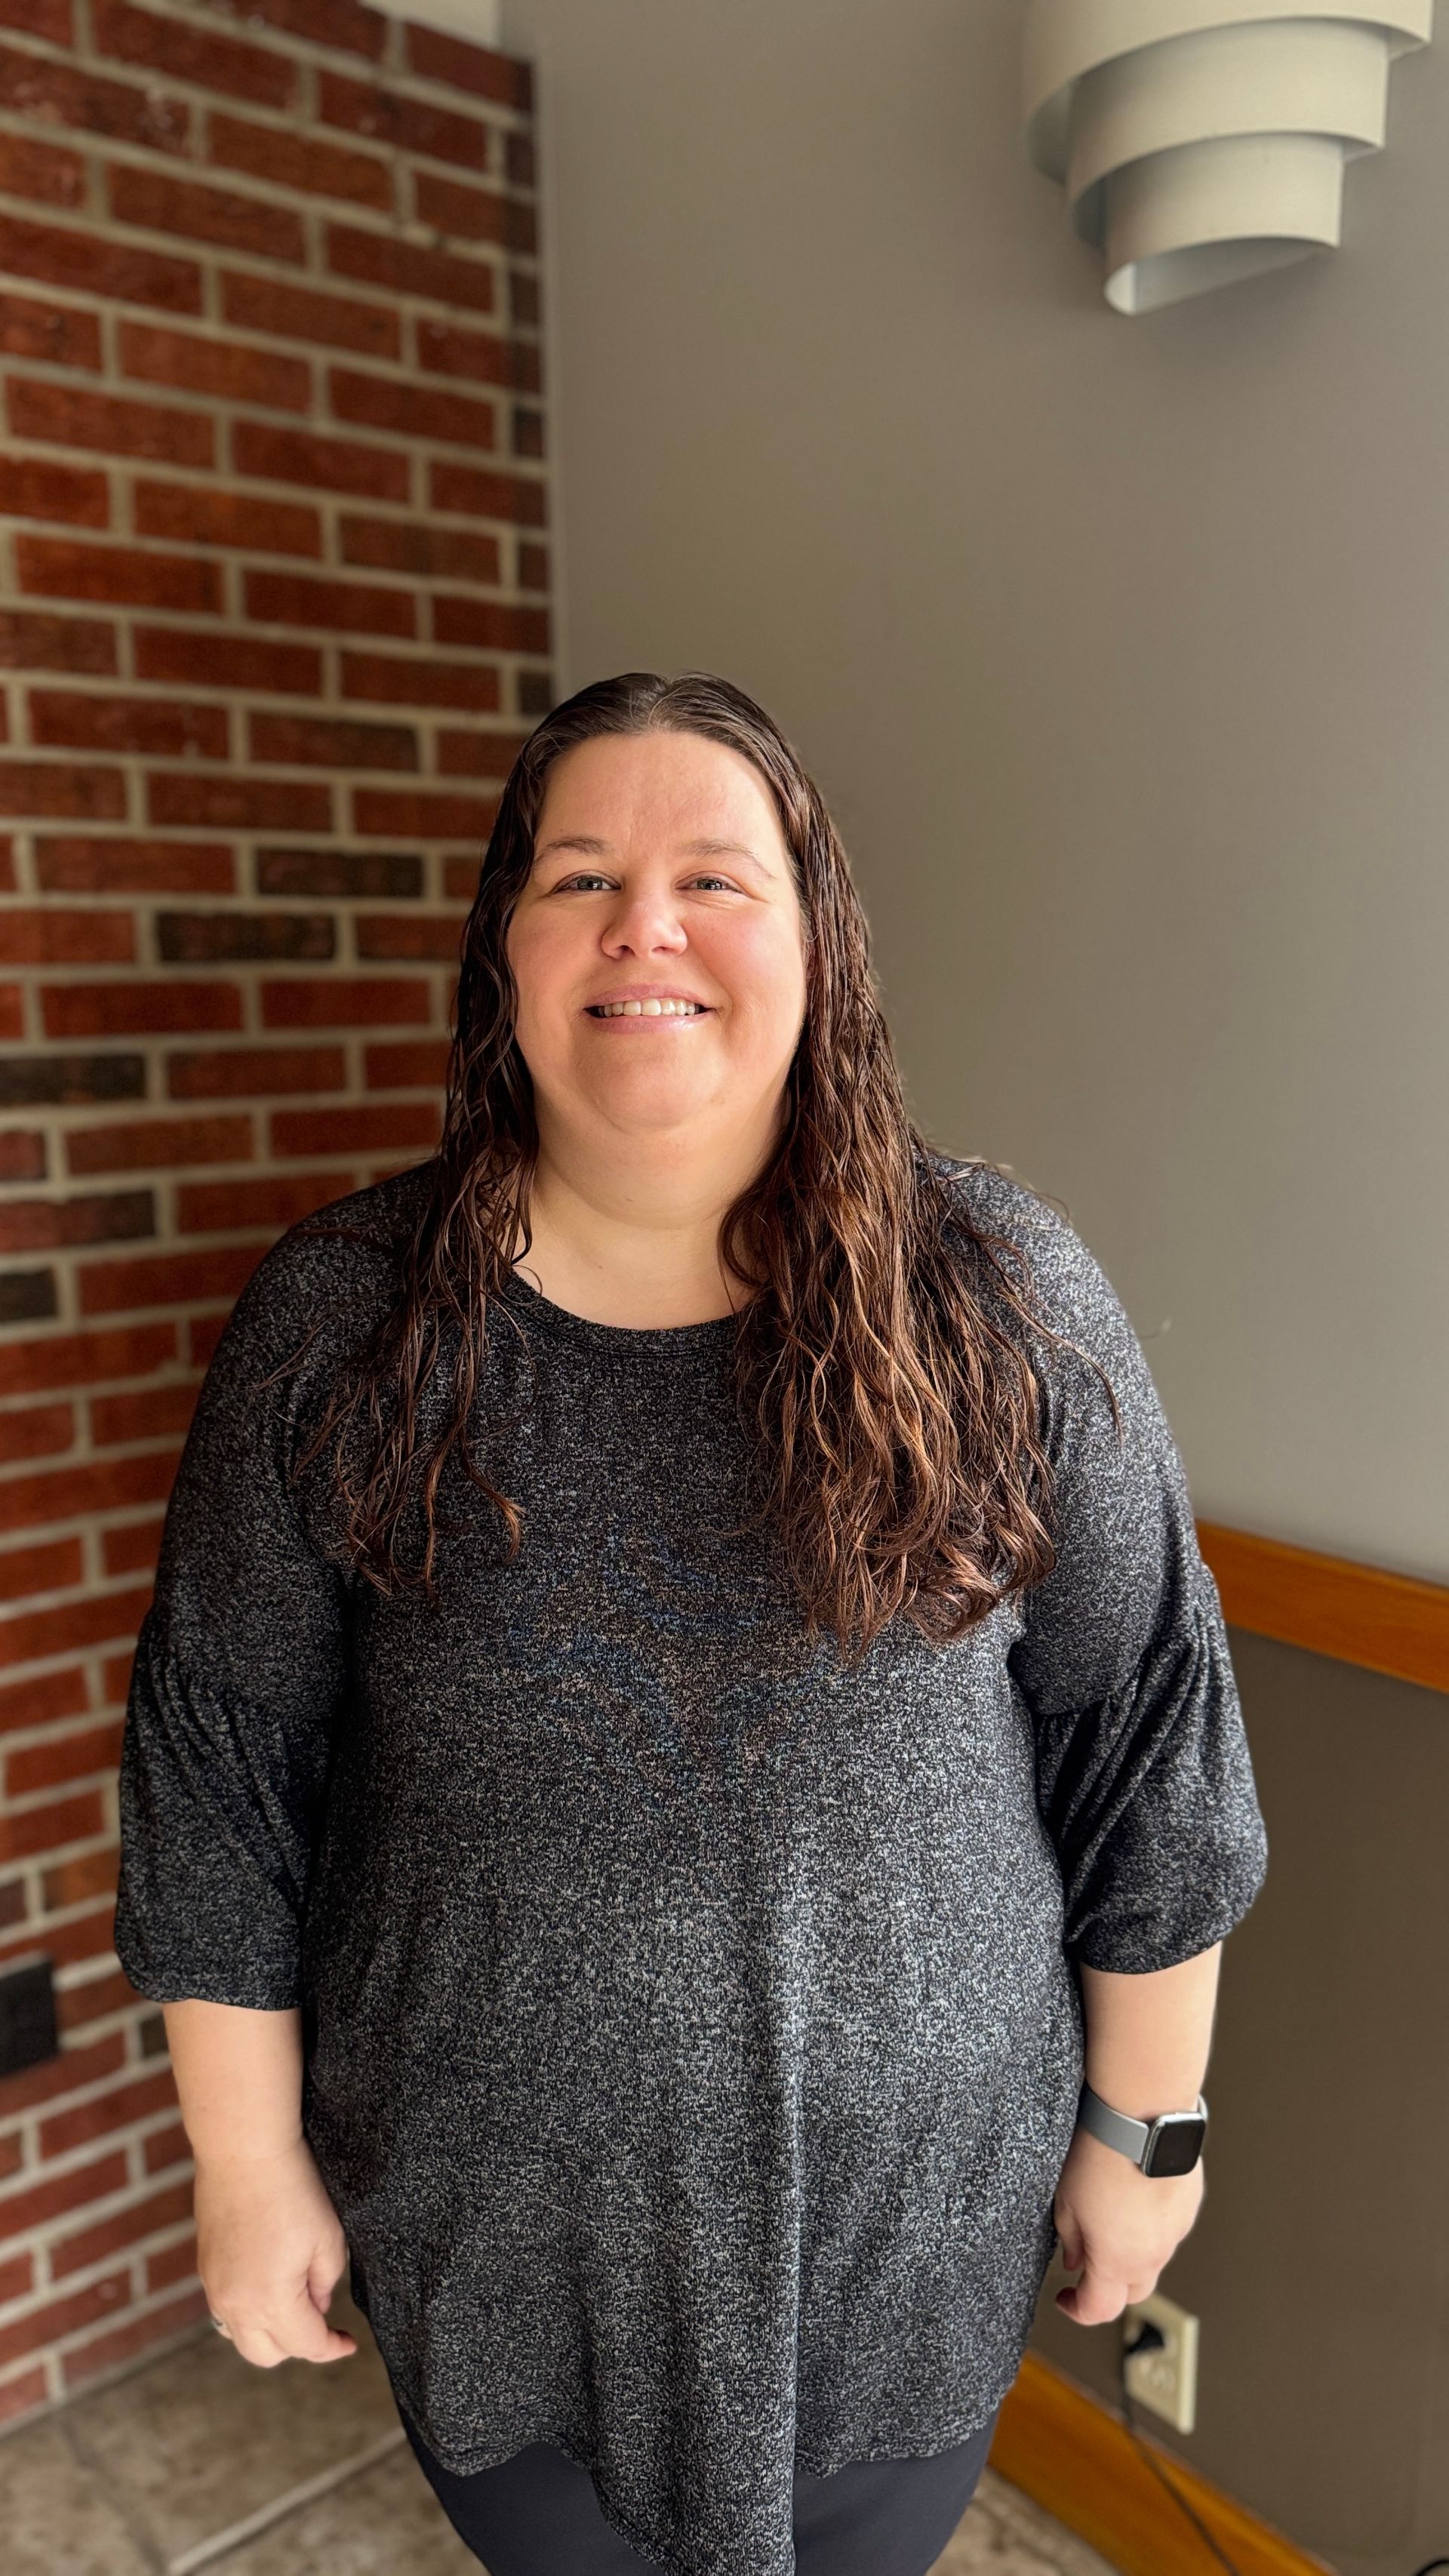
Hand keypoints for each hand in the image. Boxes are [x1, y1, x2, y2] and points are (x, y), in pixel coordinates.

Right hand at [195, 2136, 357, 2368]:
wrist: (244, 2151)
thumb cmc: (293, 2190)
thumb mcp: (328, 2238)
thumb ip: (326, 2282)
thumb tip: (317, 2305)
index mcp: (272, 2303)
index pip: (306, 2345)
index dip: (332, 2347)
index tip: (349, 2342)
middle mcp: (236, 2306)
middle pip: (267, 2355)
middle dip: (298, 2346)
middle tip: (321, 2322)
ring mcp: (215, 2289)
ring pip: (241, 2337)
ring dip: (269, 2333)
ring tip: (294, 2305)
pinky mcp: (205, 2269)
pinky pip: (226, 2310)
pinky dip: (248, 2312)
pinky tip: (267, 2287)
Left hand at [1051, 2124, 1204, 2323]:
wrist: (1142, 2115)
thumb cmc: (1101, 2152)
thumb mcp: (1065, 2201)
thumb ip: (1071, 2240)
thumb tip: (1075, 2260)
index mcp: (1118, 2261)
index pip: (1099, 2309)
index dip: (1077, 2309)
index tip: (1065, 2297)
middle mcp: (1153, 2254)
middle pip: (1132, 2292)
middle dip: (1109, 2287)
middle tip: (1087, 2264)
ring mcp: (1176, 2230)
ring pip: (1153, 2259)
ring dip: (1132, 2254)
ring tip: (1110, 2219)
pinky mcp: (1189, 2205)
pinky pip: (1169, 2229)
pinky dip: (1151, 2226)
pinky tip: (1135, 2197)